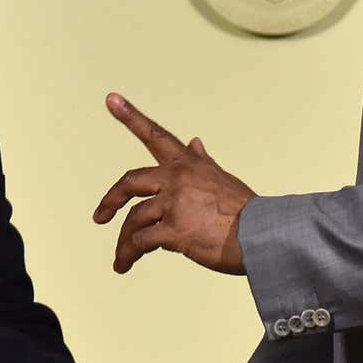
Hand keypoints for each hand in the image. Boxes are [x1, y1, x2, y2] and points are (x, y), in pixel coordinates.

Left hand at [94, 94, 256, 274]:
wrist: (262, 235)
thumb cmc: (245, 211)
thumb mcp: (222, 178)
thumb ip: (201, 161)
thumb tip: (195, 142)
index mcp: (189, 164)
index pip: (156, 135)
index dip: (131, 116)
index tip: (111, 98)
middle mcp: (177, 178)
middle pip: (130, 182)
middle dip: (110, 200)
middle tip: (100, 217)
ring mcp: (174, 203)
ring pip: (133, 219)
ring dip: (123, 241)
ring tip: (122, 259)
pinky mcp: (174, 230)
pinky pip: (140, 241)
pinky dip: (128, 254)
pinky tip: (126, 264)